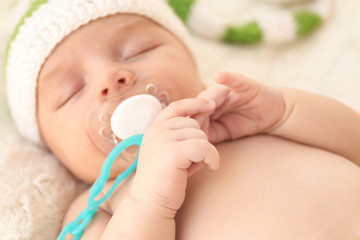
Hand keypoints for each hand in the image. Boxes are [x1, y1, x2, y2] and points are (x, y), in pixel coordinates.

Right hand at [129, 98, 219, 216]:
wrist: (151, 202)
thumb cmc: (165, 179)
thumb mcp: (173, 151)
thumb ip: (185, 135)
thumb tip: (205, 116)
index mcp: (155, 128)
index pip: (177, 106)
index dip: (194, 103)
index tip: (210, 105)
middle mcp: (157, 130)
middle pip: (194, 123)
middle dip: (200, 141)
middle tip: (193, 160)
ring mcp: (163, 139)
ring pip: (201, 135)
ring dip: (206, 151)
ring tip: (195, 166)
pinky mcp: (173, 151)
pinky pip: (204, 146)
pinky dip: (212, 157)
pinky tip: (211, 166)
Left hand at [196, 71, 285, 142]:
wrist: (273, 115)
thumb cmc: (246, 123)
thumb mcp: (225, 133)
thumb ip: (210, 135)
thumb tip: (193, 144)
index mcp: (208, 108)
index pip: (194, 114)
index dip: (190, 123)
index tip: (189, 136)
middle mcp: (215, 97)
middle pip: (200, 102)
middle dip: (196, 113)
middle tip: (195, 125)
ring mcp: (228, 89)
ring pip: (213, 92)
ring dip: (209, 98)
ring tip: (209, 106)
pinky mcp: (242, 84)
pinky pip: (233, 79)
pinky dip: (226, 77)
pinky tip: (219, 76)